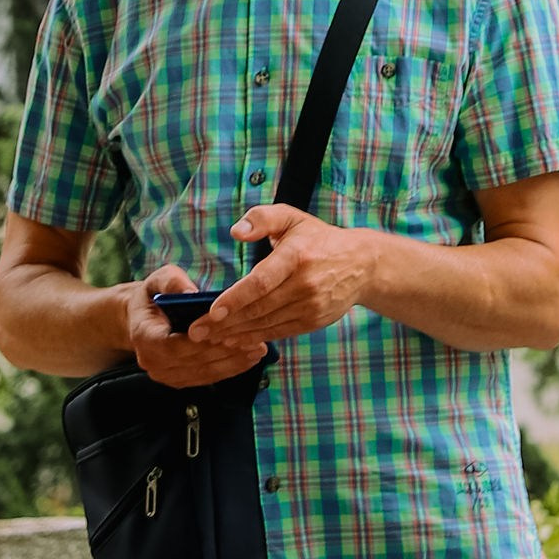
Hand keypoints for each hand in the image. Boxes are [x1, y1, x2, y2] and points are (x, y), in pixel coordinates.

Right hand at [122, 265, 267, 385]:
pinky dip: (228, 370)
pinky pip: (206, 378)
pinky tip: (249, 360)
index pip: (172, 346)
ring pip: (203, 373)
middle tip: (254, 342)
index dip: (199, 343)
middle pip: (192, 362)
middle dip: (224, 353)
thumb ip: (173, 282)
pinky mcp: (179, 380)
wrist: (143, 318)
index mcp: (143, 336)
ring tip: (258, 351)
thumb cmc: (155, 294)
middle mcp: (151, 361)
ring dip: (232, 364)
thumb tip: (191, 293)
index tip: (227, 334)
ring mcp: (165, 375)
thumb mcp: (160, 278)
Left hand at [206, 205, 380, 342]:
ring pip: (266, 324)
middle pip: (259, 308)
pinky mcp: (313, 321)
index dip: (235, 299)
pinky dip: (256, 338)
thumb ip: (262, 218)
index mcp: (295, 256)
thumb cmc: (319, 239)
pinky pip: (279, 332)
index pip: (260, 282)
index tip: (212, 312)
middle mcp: (304, 284)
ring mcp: (310, 305)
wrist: (361, 264)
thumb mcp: (292, 217)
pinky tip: (236, 340)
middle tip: (197, 331)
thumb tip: (236, 232)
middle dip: (225, 323)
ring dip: (236, 334)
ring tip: (209, 339)